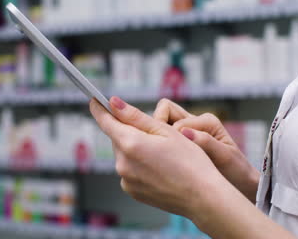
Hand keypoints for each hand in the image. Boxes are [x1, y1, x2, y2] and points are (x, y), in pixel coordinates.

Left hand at [90, 97, 225, 217]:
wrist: (202, 197)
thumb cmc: (190, 161)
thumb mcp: (166, 131)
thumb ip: (135, 116)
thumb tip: (113, 103)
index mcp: (131, 144)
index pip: (106, 121)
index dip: (100, 108)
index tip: (95, 100)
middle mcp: (122, 163)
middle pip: (118, 138)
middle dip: (129, 131)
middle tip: (156, 134)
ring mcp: (126, 180)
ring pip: (124, 154)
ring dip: (135, 148)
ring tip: (162, 155)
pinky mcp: (132, 191)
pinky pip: (129, 170)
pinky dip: (139, 165)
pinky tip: (159, 168)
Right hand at [153, 99, 259, 201]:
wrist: (240, 186)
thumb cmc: (236, 172)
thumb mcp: (225, 157)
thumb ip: (206, 142)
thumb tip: (185, 132)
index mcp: (207, 121)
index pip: (175, 119)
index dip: (169, 135)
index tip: (168, 153)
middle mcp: (196, 123)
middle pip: (165, 111)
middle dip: (158, 127)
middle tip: (159, 149)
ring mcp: (187, 132)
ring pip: (161, 124)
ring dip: (158, 137)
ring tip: (161, 157)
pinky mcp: (181, 143)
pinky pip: (162, 137)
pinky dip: (158, 145)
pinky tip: (160, 162)